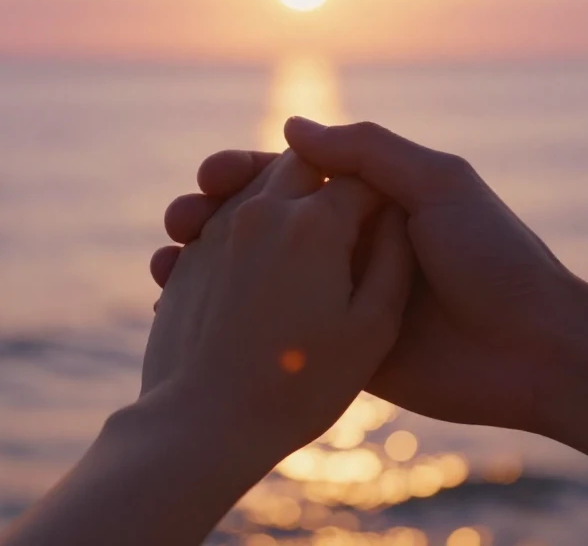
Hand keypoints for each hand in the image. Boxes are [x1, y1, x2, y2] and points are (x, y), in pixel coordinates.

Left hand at [142, 149, 414, 459]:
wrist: (204, 423)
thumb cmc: (300, 386)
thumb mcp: (373, 328)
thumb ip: (395, 260)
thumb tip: (397, 214)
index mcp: (315, 224)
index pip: (363, 180)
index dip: (385, 196)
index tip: (395, 220)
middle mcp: (262, 211)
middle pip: (303, 162)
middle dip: (331, 177)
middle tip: (350, 213)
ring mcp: (219, 230)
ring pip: (258, 183)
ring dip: (287, 195)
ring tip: (306, 233)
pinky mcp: (190, 256)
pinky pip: (225, 217)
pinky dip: (250, 224)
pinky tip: (264, 262)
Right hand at [151, 119, 583, 431]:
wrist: (535, 352)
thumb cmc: (497, 258)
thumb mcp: (438, 183)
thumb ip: (367, 152)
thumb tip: (289, 125)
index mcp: (373, 198)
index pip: (291, 175)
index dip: (243, 173)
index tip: (208, 179)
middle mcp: (351, 243)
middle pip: (264, 223)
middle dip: (213, 219)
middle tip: (179, 226)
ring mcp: (343, 297)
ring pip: (259, 276)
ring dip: (207, 268)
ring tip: (167, 269)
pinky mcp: (343, 348)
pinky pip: (278, 328)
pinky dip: (229, 320)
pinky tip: (185, 317)